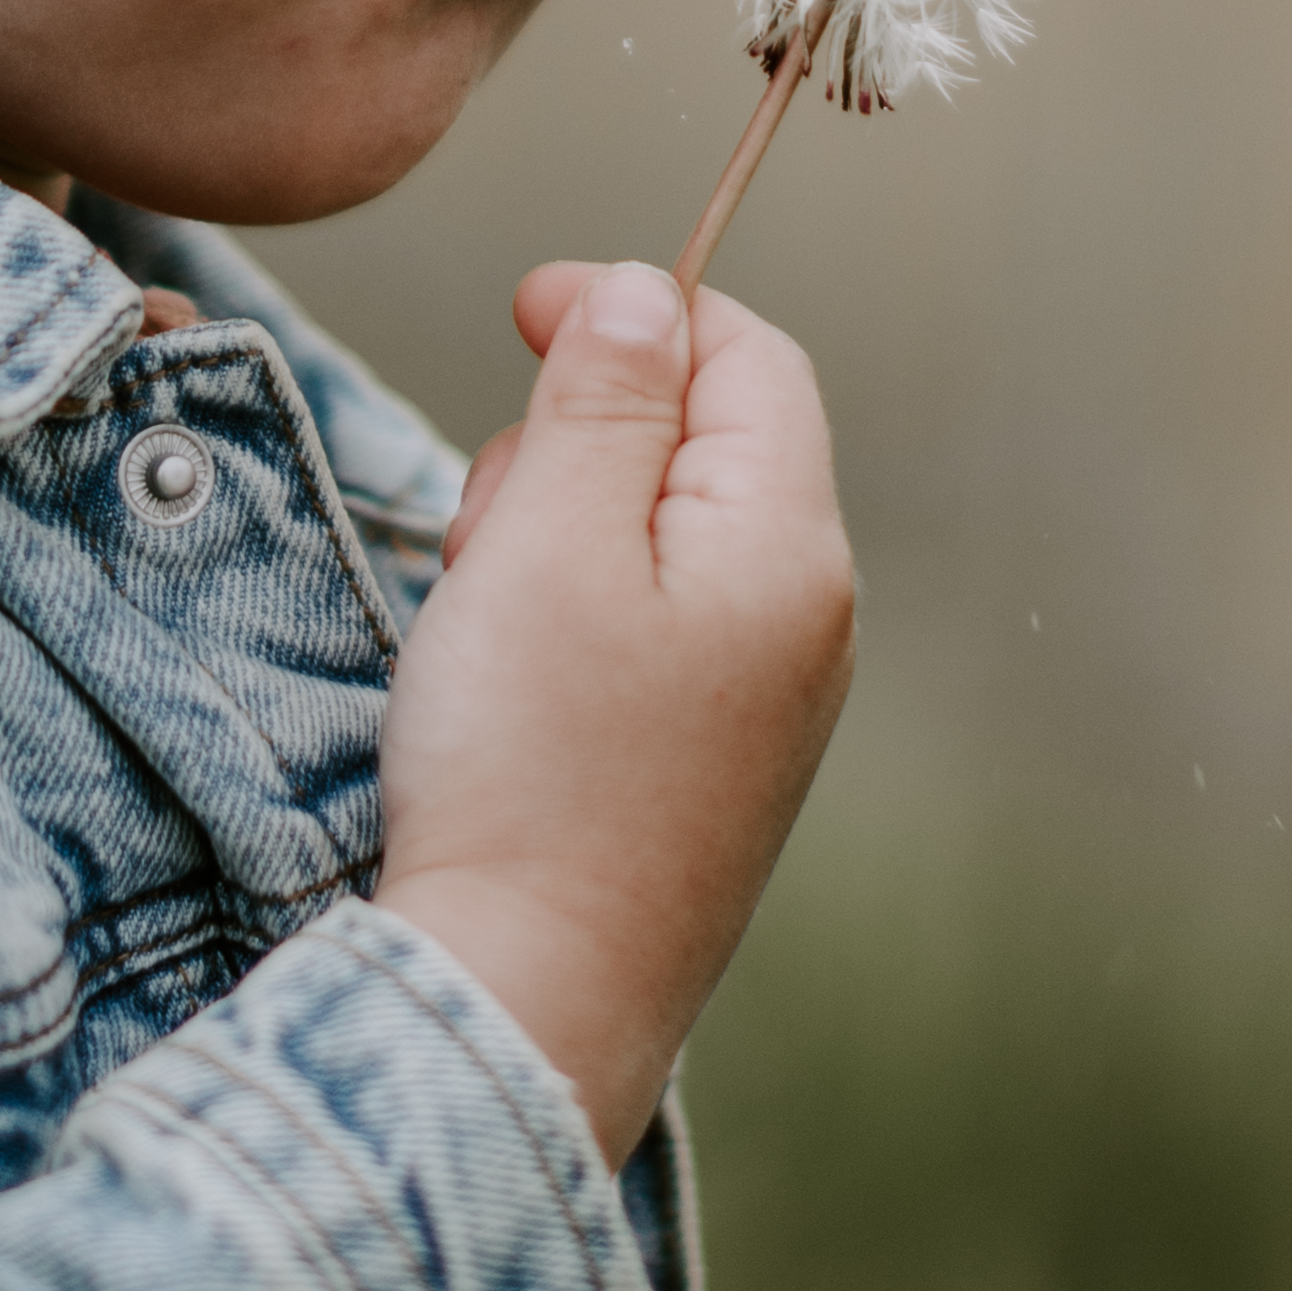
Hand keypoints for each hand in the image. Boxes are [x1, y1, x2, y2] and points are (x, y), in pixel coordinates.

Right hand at [376, 260, 854, 1166]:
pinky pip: (643, 630)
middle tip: (489, 522)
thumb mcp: (550, 541)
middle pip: (701, 442)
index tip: (524, 314)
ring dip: (555, 533)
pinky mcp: (708, 764)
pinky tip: (506, 685)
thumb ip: (606, 402)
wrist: (522, 998)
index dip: (638, 314)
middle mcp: (805, 622)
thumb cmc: (529, 770)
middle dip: (578, 441)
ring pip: (656, 536)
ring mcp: (763, 702)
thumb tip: (646, 292)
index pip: (750, 359)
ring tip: (486, 618)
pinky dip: (564, 617)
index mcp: (789, 549)